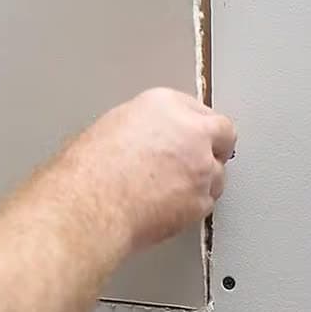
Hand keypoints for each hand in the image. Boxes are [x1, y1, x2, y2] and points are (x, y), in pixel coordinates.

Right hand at [46, 88, 236, 255]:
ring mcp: (201, 167)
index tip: (187, 135)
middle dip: (213, 146)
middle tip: (194, 160)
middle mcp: (190, 131)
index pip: (197, 108)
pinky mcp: (201, 201)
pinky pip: (206, 203)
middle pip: (223, 134)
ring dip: (202, 180)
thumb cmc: (87, 171)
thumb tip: (149, 141)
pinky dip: (191, 206)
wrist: (90, 205)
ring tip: (170, 190)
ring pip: (218, 174)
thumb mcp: (110, 128)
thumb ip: (143, 127)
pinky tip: (167, 207)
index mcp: (163, 104)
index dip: (192, 125)